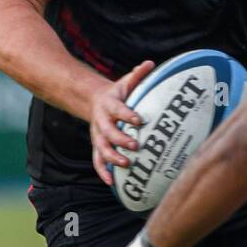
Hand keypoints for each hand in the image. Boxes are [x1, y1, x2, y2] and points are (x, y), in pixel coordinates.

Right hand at [89, 59, 154, 184]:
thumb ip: (138, 75)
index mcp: (110, 105)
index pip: (119, 110)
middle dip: (121, 140)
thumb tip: (151, 63)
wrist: (95, 102)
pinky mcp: (97, 146)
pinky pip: (97, 160)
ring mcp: (98, 135)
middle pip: (108, 132)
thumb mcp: (126, 82)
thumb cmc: (118, 93)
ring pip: (102, 148)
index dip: (128, 114)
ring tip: (126, 164)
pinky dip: (103, 171)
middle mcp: (101, 121)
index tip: (140, 120)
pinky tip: (111, 182)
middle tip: (135, 146)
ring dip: (112, 158)